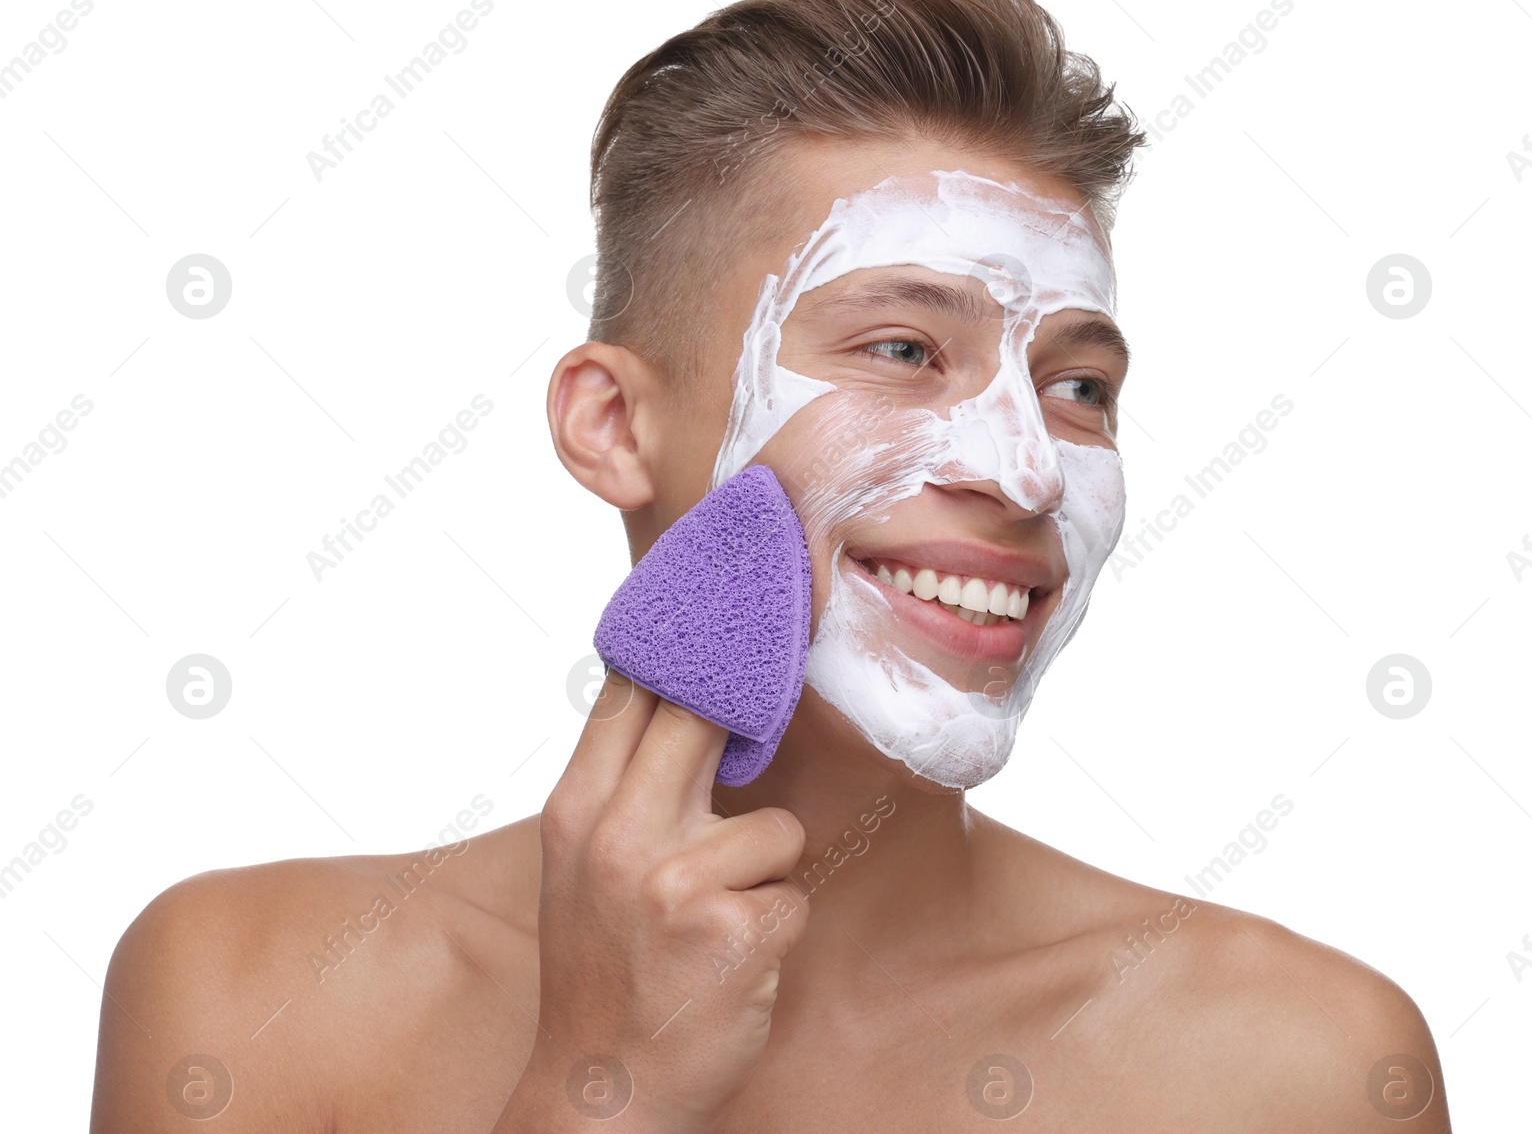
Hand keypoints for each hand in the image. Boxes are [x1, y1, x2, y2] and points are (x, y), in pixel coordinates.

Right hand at [495, 671, 810, 1131]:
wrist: (600, 1096)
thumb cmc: (601, 970)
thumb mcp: (580, 865)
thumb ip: (622, 786)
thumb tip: (682, 699)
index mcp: (577, 810)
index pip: (635, 691)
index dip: (688, 645)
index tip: (727, 608)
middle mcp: (620, 833)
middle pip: (711, 719)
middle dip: (750, 721)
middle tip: (768, 719)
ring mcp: (677, 881)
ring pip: (777, 828)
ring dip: (766, 875)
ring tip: (719, 921)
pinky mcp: (734, 931)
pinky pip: (793, 896)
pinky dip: (776, 931)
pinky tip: (732, 964)